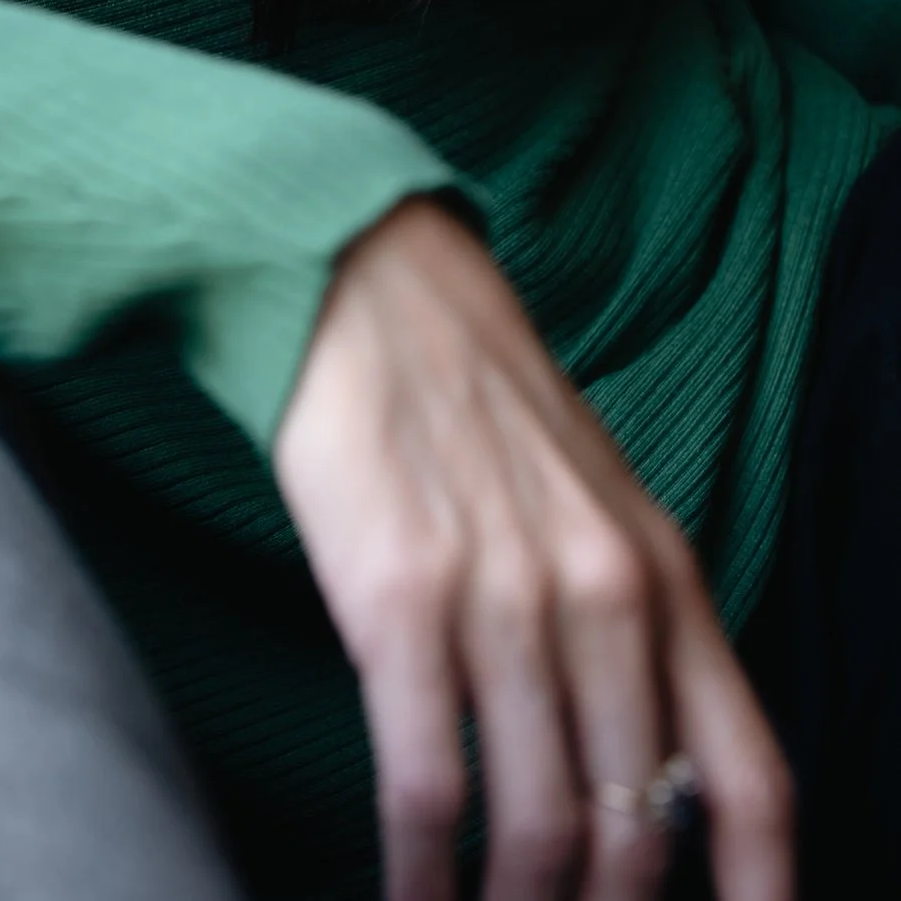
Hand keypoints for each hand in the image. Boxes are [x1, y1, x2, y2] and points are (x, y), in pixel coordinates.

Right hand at [272, 198, 791, 900]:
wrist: (369, 290)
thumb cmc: (480, 411)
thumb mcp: (600, 510)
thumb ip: (637, 636)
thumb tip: (643, 790)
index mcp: (667, 578)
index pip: (751, 779)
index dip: (761, 895)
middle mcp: (605, 595)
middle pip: (635, 829)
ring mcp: (505, 598)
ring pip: (536, 825)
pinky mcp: (402, 599)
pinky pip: (428, 784)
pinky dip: (422, 871)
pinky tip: (411, 896)